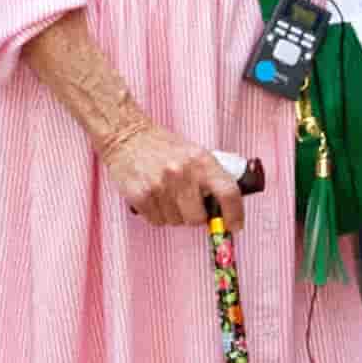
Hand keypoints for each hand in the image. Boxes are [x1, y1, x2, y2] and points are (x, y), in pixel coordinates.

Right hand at [106, 116, 241, 231]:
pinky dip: (156, 215)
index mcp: (202, 160)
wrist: (126, 136)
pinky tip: (153, 197)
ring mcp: (160, 185)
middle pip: (198, 218)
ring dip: (173, 214)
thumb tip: (225, 213)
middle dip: (195, 216)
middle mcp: (182, 172)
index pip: (228, 193)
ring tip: (166, 195)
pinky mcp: (141, 195)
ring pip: (176, 222)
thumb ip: (210, 179)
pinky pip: (157, 221)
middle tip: (188, 204)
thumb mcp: (195, 154)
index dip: (234, 215)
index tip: (234, 226)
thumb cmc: (164, 147)